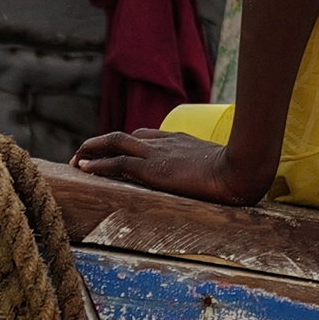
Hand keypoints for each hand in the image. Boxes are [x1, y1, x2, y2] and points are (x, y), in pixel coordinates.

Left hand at [71, 127, 266, 202]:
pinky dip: (97, 164)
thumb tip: (231, 183)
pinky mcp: (151, 168)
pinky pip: (116, 163)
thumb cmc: (242, 171)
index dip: (128, 143)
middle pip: (126, 136)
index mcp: (181, 141)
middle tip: (86, 153)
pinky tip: (83, 168)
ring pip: (114, 143)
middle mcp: (165, 142)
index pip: (147, 136)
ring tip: (76, 159)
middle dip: (103, 143)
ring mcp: (157, 153)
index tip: (116, 151)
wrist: (242, 168)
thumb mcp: (226, 166)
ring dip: (92, 149)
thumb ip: (218, 167)